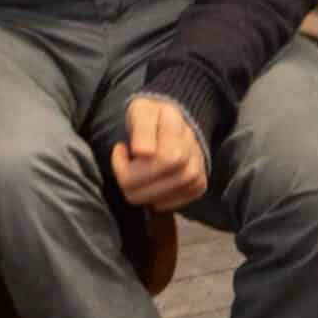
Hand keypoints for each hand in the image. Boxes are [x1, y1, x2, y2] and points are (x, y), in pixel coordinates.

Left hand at [112, 97, 209, 212]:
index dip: (129, 163)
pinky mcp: (197, 188)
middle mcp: (194, 155)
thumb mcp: (140, 111)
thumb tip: (143, 152)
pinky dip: (151, 197)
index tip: (120, 148)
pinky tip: (148, 179)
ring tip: (136, 168)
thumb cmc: (151, 116)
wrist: (174, 122)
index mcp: (178, 131)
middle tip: (125, 162)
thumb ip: (142, 130)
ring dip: (138, 188)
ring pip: (158, 201)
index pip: (161, 162)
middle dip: (128, 179)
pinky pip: (167, 206)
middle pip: (156, 186)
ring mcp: (197, 174)